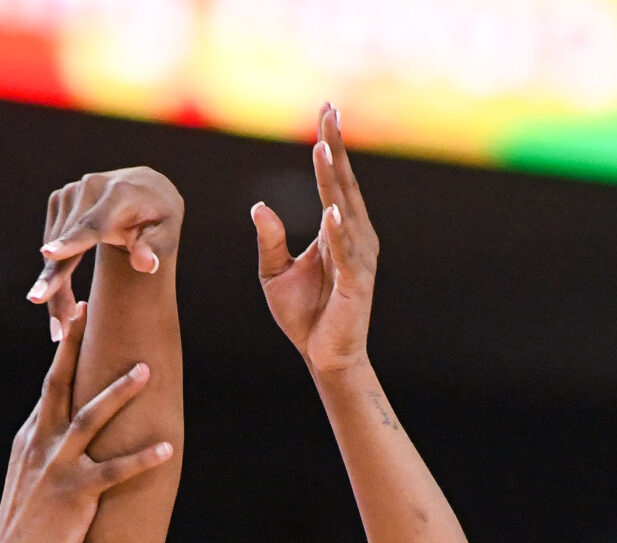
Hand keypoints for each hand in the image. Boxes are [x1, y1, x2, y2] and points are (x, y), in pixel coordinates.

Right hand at [0, 301, 174, 542]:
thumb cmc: (23, 529)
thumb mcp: (27, 480)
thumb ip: (43, 451)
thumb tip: (59, 430)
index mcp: (30, 438)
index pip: (51, 386)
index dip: (65, 350)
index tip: (77, 317)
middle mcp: (40, 444)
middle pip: (61, 384)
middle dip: (79, 346)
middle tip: (95, 310)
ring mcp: (56, 468)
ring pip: (91, 419)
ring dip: (120, 392)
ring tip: (147, 369)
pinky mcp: (74, 496)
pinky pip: (113, 472)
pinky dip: (141, 460)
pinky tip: (167, 449)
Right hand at [27, 166, 182, 336]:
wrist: (144, 189)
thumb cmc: (158, 218)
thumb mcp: (166, 233)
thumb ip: (155, 249)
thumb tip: (147, 266)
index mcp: (119, 195)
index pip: (93, 225)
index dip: (71, 242)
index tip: (49, 255)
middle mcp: (91, 187)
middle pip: (66, 245)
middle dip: (57, 286)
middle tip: (56, 328)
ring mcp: (72, 191)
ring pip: (53, 248)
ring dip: (54, 286)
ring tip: (60, 325)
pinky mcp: (59, 199)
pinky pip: (50, 243)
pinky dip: (52, 271)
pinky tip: (59, 295)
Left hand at [252, 104, 378, 375]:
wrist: (323, 356)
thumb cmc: (304, 315)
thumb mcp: (275, 273)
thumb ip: (270, 240)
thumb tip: (259, 207)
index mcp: (337, 230)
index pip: (333, 181)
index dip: (329, 146)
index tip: (325, 112)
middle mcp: (354, 236)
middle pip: (342, 183)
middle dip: (335, 147)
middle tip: (328, 111)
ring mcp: (357, 258)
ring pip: (343, 210)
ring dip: (333, 180)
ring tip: (323, 148)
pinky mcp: (355, 283)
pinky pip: (344, 253)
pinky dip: (337, 232)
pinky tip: (332, 210)